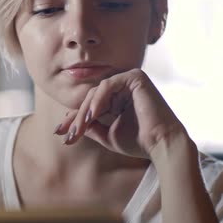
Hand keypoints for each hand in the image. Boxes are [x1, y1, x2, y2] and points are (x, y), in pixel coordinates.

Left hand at [54, 69, 185, 158]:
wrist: (161, 145)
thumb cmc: (138, 142)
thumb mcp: (107, 135)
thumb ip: (90, 127)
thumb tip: (69, 125)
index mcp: (117, 100)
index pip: (90, 105)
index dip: (74, 118)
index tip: (60, 132)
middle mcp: (122, 88)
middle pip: (90, 98)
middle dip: (77, 117)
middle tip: (67, 134)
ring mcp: (129, 80)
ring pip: (96, 92)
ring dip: (85, 112)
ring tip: (79, 129)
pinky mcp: (135, 77)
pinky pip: (108, 85)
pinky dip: (98, 100)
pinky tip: (93, 116)